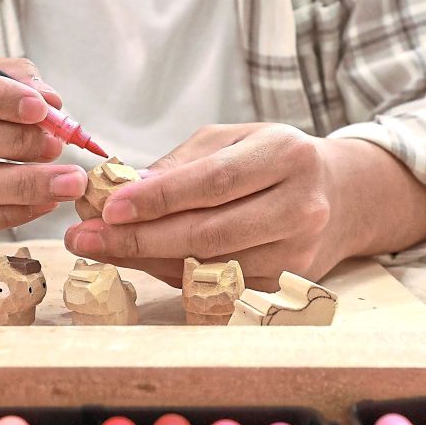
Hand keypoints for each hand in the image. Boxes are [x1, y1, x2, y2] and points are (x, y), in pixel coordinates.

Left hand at [64, 123, 345, 290]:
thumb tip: (124, 189)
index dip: (158, 197)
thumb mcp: (232, 139)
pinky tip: (141, 259)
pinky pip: (218, 285)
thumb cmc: (272, 159)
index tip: (109, 206)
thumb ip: (182, 163)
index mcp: (286, 155)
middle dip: (139, 238)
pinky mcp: (287, 284)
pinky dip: (173, 274)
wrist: (339, 196)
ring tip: (101, 247)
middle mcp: (300, 206)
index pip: (213, 181)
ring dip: (147, 260)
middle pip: (209, 232)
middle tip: (86, 237)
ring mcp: (298, 251)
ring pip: (209, 266)